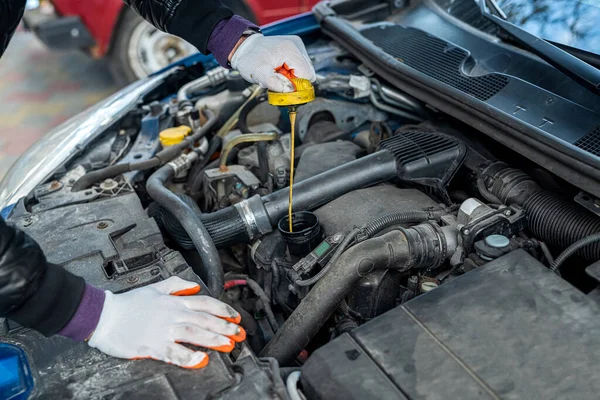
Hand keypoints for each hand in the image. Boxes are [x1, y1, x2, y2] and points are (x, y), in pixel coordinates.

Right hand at [88, 277, 244, 368]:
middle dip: (225, 327)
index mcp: (173, 301)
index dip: (223, 309)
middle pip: (204, 318)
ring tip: (228, 345)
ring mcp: (163, 329)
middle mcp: (172, 313)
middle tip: (240, 334)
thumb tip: (194, 286)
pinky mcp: (152, 345)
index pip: (205, 302)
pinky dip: (188, 356)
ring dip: (213, 339)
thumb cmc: (127, 304)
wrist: (103, 315)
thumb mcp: (154, 287)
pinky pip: (173, 352)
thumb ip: (176, 284)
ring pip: (194, 332)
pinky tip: (200, 360)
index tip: (236, 317)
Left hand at [230, 34, 315, 92]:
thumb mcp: (258, 74)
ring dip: (292, 77)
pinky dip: (291, 71)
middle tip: (278, 78)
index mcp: (290, 50)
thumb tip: (291, 90)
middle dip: (294, 81)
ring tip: (278, 73)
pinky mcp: (295, 48)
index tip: (283, 86)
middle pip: (308, 73)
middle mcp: (296, 45)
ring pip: (305, 71)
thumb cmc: (249, 59)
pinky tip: (280, 69)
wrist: (244, 48)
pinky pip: (300, 66)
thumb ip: (275, 83)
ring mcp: (297, 46)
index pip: (307, 75)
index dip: (297, 85)